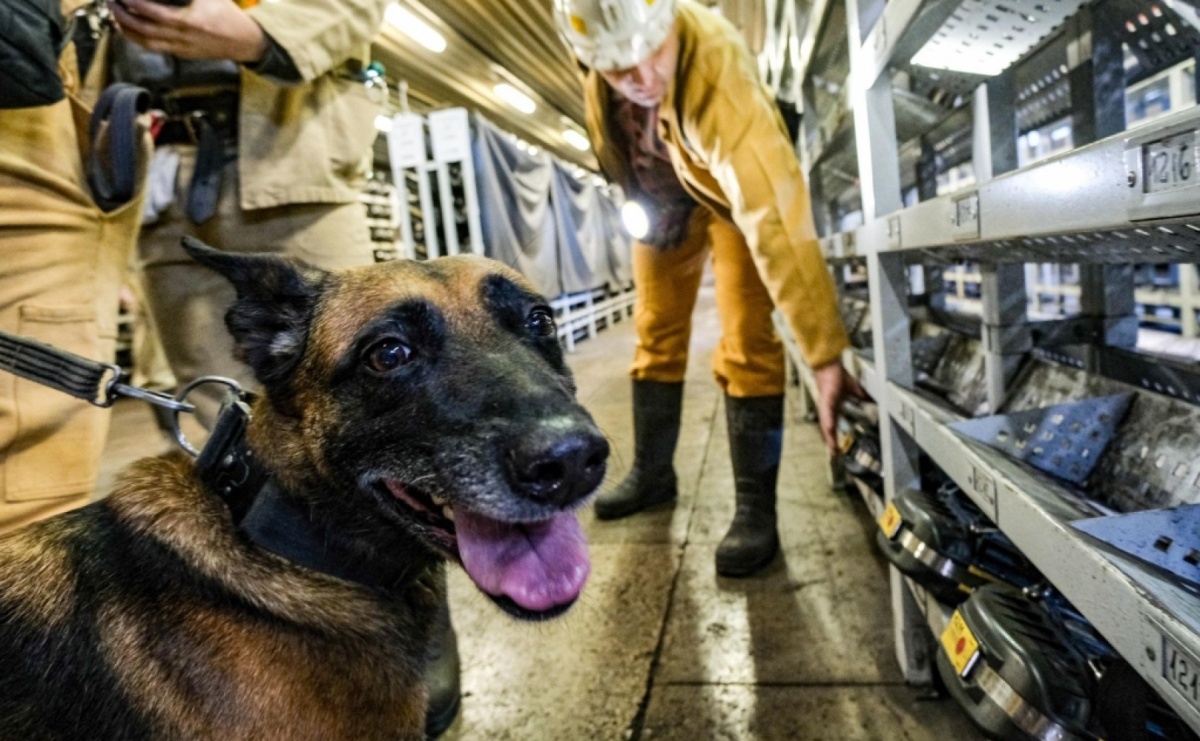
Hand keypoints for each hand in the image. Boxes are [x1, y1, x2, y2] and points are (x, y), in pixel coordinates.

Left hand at [109, 0, 267, 62]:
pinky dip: (138, 38)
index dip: (135, 2)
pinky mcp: (182, 54)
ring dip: (126, 29)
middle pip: (144, 29)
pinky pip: (154, 48)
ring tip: (115, 15)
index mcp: (190, 20)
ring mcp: (181, 48)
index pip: (153, 12)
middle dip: (123, 16)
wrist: (246, 42)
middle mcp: (183, 36)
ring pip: (146, 42)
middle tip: (112, 2)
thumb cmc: (229, 15)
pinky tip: (129, 29)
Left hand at [811, 360, 867, 453]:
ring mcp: (825, 405)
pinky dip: (829, 422)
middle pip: (829, 429)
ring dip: (829, 436)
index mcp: (833, 408)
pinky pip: (827, 414)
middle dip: (832, 442)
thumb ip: (862, 397)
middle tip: (835, 455)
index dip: (835, 438)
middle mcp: (827, 409)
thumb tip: (874, 402)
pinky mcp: (826, 400)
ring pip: (827, 424)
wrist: (830, 364)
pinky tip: (830, 431)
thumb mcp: (854, 389)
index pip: (834, 426)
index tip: (838, 450)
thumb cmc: (837, 376)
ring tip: (833, 449)